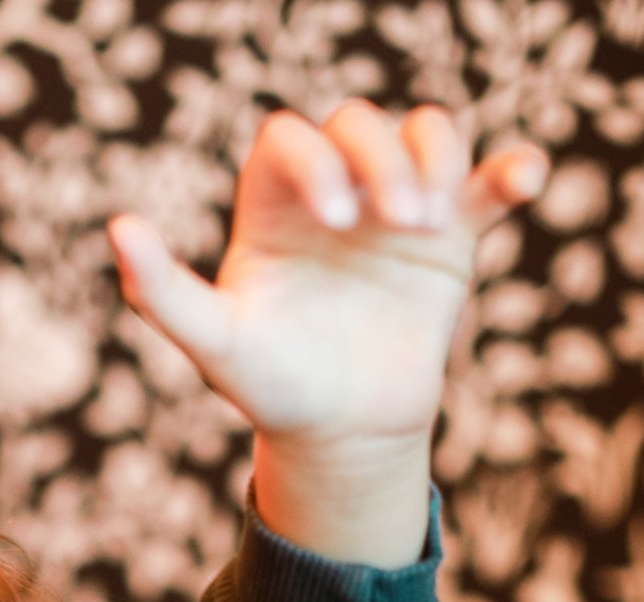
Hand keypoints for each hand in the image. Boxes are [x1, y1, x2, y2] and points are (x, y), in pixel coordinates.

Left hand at [109, 105, 545, 563]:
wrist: (342, 436)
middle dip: (382, 158)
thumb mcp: (216, 346)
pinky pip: (487, 184)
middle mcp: (335, 193)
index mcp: (274, 206)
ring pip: (425, 134)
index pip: (289, 139)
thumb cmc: (272, 389)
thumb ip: (163, 292)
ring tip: (430, 221)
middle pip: (361, 124)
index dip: (316, 159)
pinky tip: (524, 178)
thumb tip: (119, 226)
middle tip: (395, 223)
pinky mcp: (450, 237)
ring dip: (437, 157)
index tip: (336, 218)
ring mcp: (395, 209)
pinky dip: (510, 171)